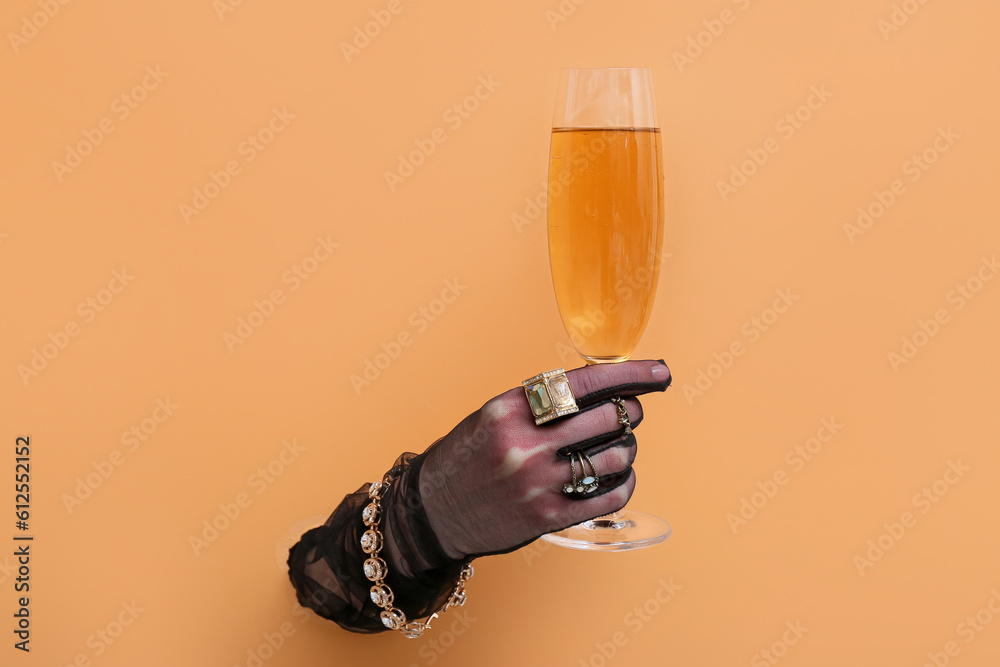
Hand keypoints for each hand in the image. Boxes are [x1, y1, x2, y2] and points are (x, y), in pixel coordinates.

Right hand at [416, 359, 670, 558]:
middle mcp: (525, 443)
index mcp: (511, 408)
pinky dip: (625, 482)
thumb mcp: (495, 414)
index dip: (631, 374)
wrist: (433, 512)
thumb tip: (603, 386)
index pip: (585, 381)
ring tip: (620, 445)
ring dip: (628, 446)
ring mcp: (537, 482)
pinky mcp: (547, 517)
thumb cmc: (468, 457)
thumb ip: (542, 401)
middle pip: (608, 415)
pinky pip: (609, 495)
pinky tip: (619, 475)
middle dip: (630, 411)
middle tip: (631, 412)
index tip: (660, 372)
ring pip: (616, 454)